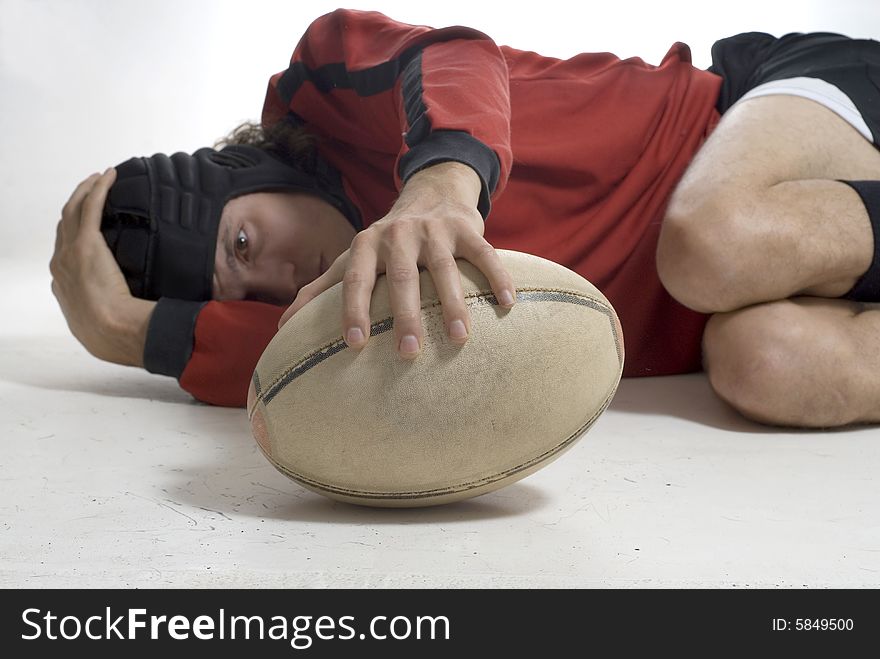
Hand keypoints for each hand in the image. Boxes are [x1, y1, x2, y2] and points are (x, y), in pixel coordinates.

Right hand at [50, 168, 155, 366]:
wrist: (108, 328)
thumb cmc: (109, 333)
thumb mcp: (100, 324)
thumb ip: (106, 311)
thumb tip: (126, 313)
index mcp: (61, 282)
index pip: (63, 247)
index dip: (73, 230)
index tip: (86, 221)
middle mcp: (60, 262)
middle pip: (64, 223)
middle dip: (75, 203)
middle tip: (89, 189)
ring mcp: (70, 251)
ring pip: (73, 210)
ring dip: (85, 191)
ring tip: (97, 178)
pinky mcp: (87, 243)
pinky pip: (91, 206)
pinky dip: (97, 189)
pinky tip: (108, 176)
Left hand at [278, 162, 515, 358]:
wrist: (432, 192)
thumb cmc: (387, 241)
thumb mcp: (352, 257)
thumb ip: (320, 288)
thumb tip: (282, 325)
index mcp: (367, 245)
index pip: (355, 280)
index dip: (354, 310)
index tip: (355, 344)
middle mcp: (399, 235)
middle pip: (401, 279)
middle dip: (405, 317)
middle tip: (409, 354)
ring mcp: (435, 232)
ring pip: (445, 271)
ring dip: (454, 305)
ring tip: (460, 340)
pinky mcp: (467, 230)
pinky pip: (485, 255)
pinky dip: (497, 278)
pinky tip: (508, 306)